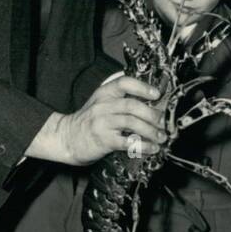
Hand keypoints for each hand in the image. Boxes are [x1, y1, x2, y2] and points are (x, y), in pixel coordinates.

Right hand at [27, 75, 165, 165]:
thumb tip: (151, 104)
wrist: (66, 138)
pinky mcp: (103, 140)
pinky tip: (152, 148)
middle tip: (163, 122)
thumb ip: (120, 100)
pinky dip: (143, 145)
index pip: (124, 83)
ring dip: (151, 131)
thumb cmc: (88, 122)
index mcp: (104, 93)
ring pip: (131, 122)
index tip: (157, 94)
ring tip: (161, 137)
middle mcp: (103, 105)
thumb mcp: (101, 103)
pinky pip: (127, 142)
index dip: (142, 87)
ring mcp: (102, 123)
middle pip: (132, 105)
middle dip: (152, 114)